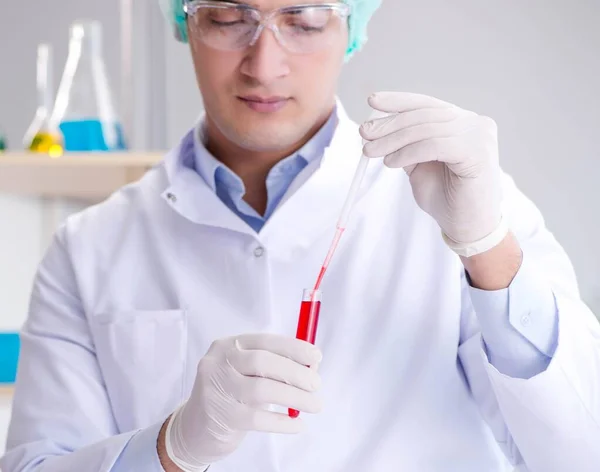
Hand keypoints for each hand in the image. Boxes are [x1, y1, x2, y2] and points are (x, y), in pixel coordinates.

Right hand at [164, 333, 321, 470]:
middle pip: (263, 362)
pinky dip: (283, 422)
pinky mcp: (222, 417)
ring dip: (295, 397)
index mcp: (228, 346)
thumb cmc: (231, 393)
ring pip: (263, 390)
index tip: (316, 357)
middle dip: (296, 372)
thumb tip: (311, 366)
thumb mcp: (245, 371)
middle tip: (316, 384)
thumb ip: (273, 364)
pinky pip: (259, 419)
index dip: (294, 348)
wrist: (194, 427)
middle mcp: (219, 364)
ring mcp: (218, 390)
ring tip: (315, 404)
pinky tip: (297, 425)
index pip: (265, 341)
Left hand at [360, 92, 503, 248]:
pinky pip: (433, 145)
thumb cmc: (446, 198)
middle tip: (364, 133)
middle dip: (389, 124)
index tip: (372, 101)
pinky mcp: (477, 151)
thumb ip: (406, 145)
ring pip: (425, 130)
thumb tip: (375, 127)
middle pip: (423, 115)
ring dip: (392, 140)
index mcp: (462, 122)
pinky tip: (390, 163)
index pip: (427, 104)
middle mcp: (474, 124)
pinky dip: (407, 153)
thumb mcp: (419, 166)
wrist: (467, 228)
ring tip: (370, 152)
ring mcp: (479, 135)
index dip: (398, 101)